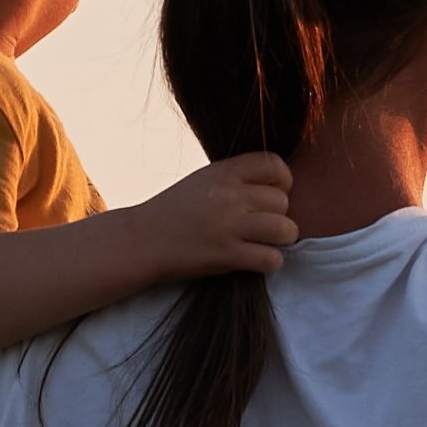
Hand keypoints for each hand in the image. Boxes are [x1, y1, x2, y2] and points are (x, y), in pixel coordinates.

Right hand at [125, 153, 298, 278]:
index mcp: (223, 172)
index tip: (271, 195)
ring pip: (285, 229)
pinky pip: (271, 258)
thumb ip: (238, 179)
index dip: (282, 181)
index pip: (274, 164)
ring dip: (280, 240)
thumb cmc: (174, 212)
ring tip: (265, 244)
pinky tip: (255, 260)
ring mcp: (228, 225)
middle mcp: (229, 195)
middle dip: (278, 216)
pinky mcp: (226, 255)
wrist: (141, 241)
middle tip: (262, 227)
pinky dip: (269, 262)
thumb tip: (279, 187)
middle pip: (282, 201)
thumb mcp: (204, 181)